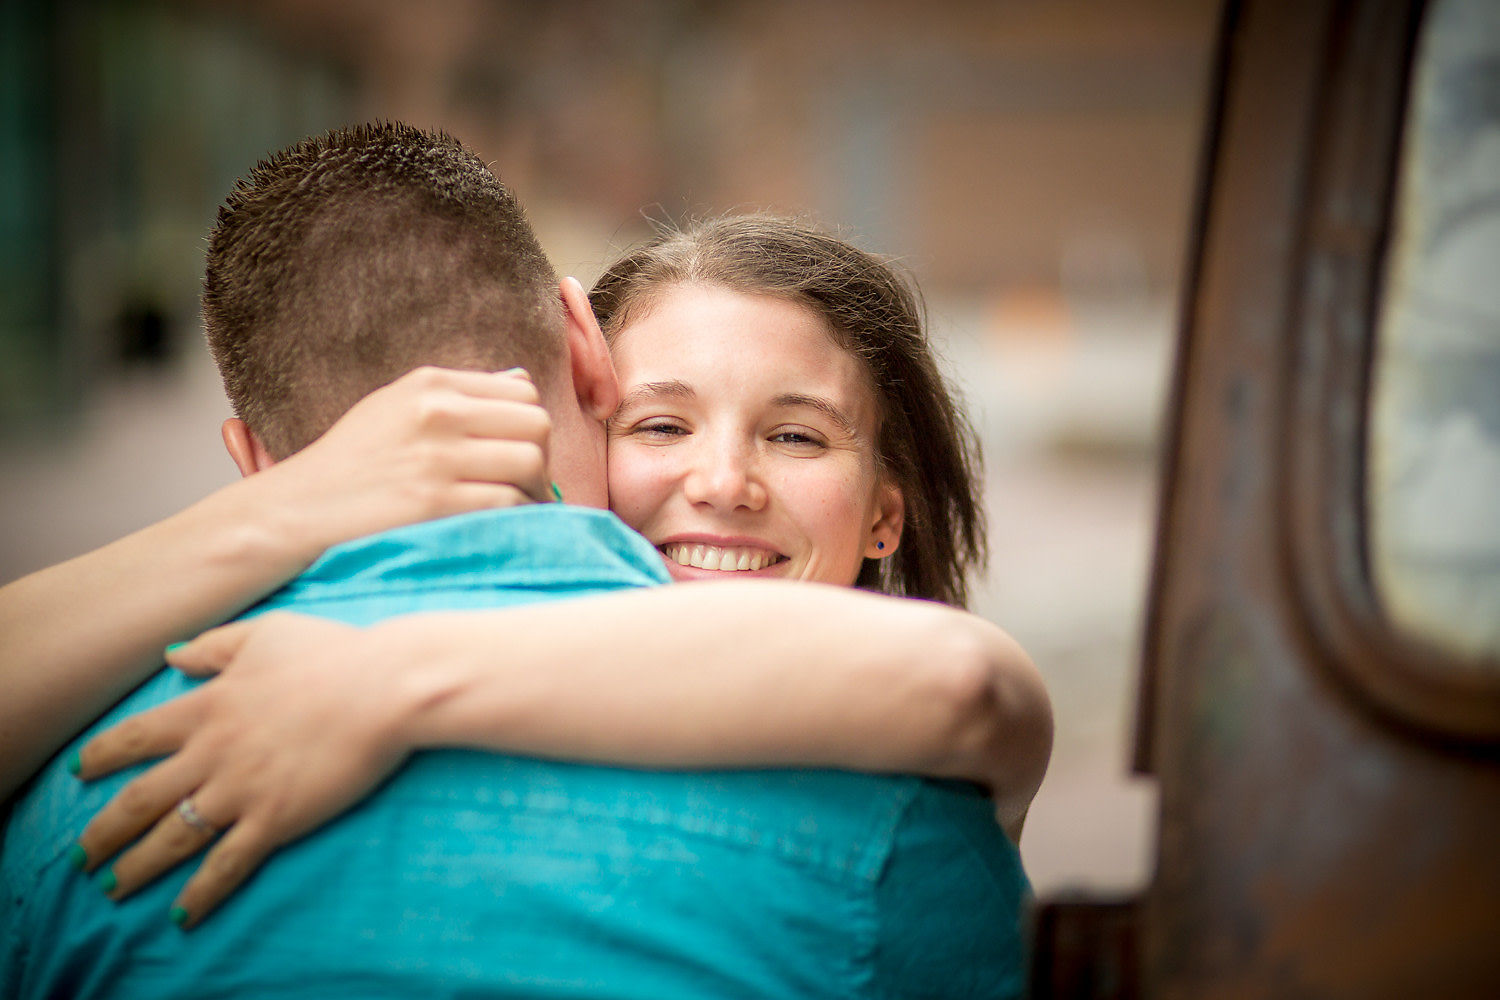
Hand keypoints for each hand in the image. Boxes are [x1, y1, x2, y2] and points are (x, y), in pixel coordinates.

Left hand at [74, 614, 414, 928]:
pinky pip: (226, 864)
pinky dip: (200, 893)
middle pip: (140, 799)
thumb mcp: (266, 633)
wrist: (384, 687)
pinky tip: (181, 914)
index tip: (81, 772)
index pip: (136, 738)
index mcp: (207, 707)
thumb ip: (214, 647)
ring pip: (172, 838)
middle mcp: (211, 753)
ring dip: (136, 867)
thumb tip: (172, 656)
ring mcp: (241, 789)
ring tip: (112, 888)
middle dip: (104, 831)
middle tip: (81, 855)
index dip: (103, 757)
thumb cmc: (333, 652)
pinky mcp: (276, 818)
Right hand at [255, 365, 553, 553]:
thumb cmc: (349, 465)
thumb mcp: (394, 409)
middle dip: (542, 459)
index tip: (519, 454)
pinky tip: (503, 529)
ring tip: (520, 510)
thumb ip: (458, 395)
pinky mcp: (434, 503)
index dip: (529, 426)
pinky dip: (518, 519)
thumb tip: (523, 383)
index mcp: (429, 384)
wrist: (294, 512)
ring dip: (535, 493)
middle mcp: (436, 412)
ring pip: (530, 464)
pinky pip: (509, 504)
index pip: (522, 391)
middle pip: (536, 424)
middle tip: (527, 487)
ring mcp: (436, 457)